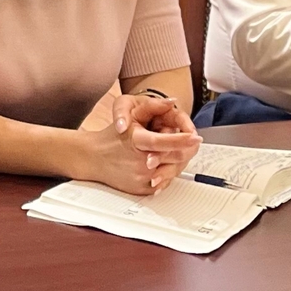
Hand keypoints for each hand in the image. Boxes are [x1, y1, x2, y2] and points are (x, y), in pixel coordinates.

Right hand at [68, 111, 200, 194]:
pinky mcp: (142, 189)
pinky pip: (163, 183)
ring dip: (178, 162)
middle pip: (172, 158)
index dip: (183, 140)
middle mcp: (139, 162)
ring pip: (170, 171)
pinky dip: (167, 173)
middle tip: (194, 143)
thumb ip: (152, 107)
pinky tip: (166, 165)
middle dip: (186, 150)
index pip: (164, 141)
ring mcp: (141, 178)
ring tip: (181, 153)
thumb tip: (172, 101)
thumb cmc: (111, 137)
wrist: (93, 158)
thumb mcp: (129, 117)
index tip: (197, 137)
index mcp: (136, 142)